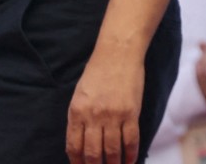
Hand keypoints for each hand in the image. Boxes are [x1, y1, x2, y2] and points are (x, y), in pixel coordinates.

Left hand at [66, 47, 144, 163]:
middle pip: (92, 153)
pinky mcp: (131, 113)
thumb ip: (79, 118)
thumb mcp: (80, 95)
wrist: (118, 52)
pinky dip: (130, 154)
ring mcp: (113, 115)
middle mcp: (93, 116)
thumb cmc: (98, 71)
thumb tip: (81, 142)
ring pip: (112, 150)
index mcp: (77, 112)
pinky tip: (129, 161)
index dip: (77, 162)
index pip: (74, 147)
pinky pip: (130, 140)